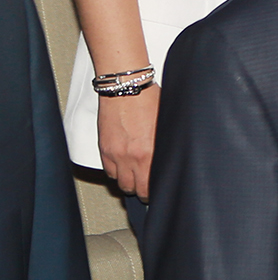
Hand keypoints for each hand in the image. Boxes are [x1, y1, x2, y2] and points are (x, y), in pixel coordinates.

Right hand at [99, 83, 157, 200]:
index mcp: (151, 152)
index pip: (153, 184)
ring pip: (121, 183)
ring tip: (137, 177)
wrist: (125, 88)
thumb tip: (172, 158)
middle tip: (148, 188)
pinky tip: (124, 167)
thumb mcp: (166, 124)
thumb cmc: (148, 100)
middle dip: (143, 190)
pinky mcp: (104, 149)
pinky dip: (116, 172)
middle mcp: (132, 157)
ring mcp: (116, 154)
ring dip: (129, 182)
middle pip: (136, 188)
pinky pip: (109, 171)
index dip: (157, 190)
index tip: (160, 189)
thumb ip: (166, 145)